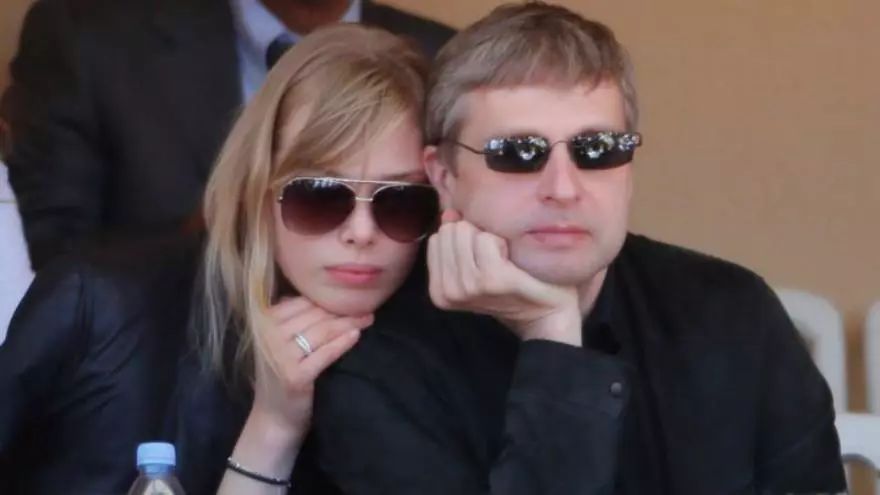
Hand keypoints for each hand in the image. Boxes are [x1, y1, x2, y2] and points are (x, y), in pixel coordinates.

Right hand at [250, 297, 372, 450]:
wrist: (273, 418)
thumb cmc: (281, 374)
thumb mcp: (278, 341)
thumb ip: (292, 318)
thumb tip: (321, 292)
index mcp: (263, 322)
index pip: (302, 302)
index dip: (328, 299)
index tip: (351, 298)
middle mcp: (268, 335)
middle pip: (314, 314)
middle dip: (342, 310)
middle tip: (366, 307)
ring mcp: (280, 355)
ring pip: (322, 331)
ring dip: (348, 323)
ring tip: (368, 319)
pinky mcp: (294, 375)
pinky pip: (325, 353)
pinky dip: (342, 343)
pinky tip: (356, 336)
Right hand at [427, 210, 581, 345]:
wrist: (547, 312)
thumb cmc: (513, 285)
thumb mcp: (474, 265)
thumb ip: (454, 240)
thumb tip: (448, 212)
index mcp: (438, 292)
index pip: (436, 238)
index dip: (462, 239)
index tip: (480, 259)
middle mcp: (449, 292)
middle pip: (450, 231)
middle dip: (473, 236)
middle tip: (494, 260)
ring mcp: (469, 287)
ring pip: (467, 232)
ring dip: (489, 239)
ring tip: (504, 262)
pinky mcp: (492, 280)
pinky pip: (486, 239)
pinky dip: (501, 243)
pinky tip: (512, 262)